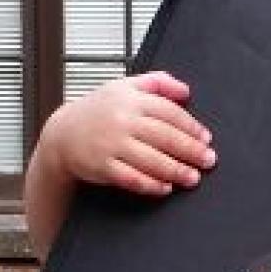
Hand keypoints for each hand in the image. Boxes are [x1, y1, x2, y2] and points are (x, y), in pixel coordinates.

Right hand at [38, 73, 213, 195]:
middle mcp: (122, 120)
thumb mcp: (125, 86)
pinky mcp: (102, 166)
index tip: (206, 139)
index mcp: (131, 99)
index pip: (169, 112)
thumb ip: (157, 82)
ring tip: (192, 177)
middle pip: (165, 137)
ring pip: (151, 160)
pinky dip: (150, 185)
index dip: (191, 127)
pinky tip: (165, 188)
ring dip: (176, 170)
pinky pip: (131, 178)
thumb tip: (186, 91)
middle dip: (191, 151)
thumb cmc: (98, 111)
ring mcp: (111, 144)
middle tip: (208, 161)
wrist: (62, 133)